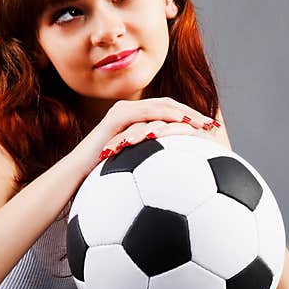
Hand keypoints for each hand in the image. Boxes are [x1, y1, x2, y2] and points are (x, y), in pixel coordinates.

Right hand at [69, 97, 220, 176]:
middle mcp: (129, 111)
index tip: (210, 132)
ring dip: (185, 112)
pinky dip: (166, 115)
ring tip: (202, 124)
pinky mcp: (117, 116)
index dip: (190, 119)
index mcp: (134, 121)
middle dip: (192, 113)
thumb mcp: (131, 170)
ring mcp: (123, 111)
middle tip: (212, 125)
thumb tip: (172, 183)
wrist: (77, 177)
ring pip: (161, 104)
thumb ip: (148, 168)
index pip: (167, 113)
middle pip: (168, 105)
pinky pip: (147, 111)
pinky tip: (183, 123)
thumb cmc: (102, 180)